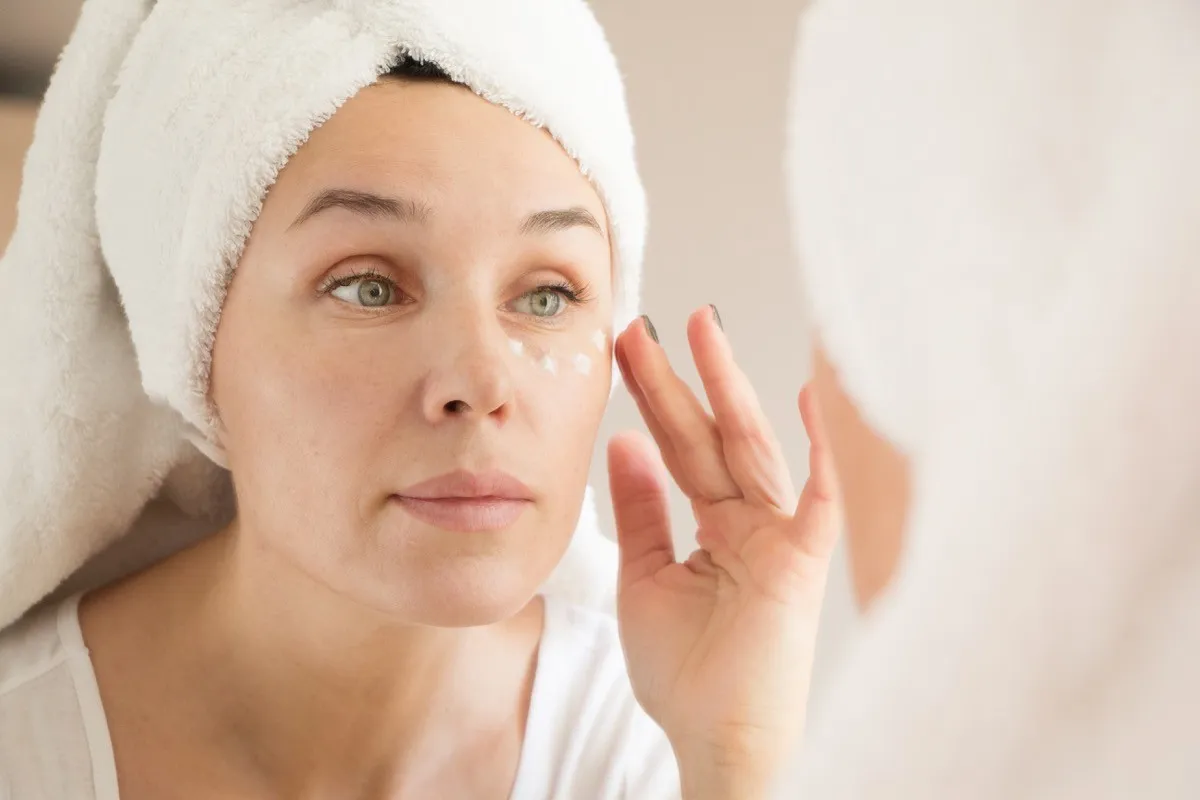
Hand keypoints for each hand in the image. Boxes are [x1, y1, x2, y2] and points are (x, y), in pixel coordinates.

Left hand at [609, 308, 841, 797]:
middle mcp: (753, 522)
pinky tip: (809, 396)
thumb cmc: (686, 673)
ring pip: (750, 448)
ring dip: (725, 389)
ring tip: (699, 331)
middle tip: (643, 326)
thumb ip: (639, 511)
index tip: (624, 352)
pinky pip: (818, 496)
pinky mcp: (805, 560)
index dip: (653, 400)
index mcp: (717, 527)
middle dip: (677, 380)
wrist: (715, 737)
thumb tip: (624, 444)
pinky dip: (819, 448)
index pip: (679, 449)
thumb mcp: (645, 578)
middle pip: (709, 437)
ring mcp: (782, 536)